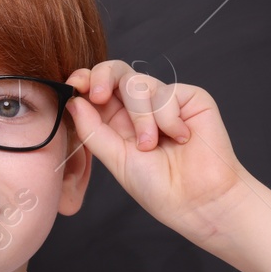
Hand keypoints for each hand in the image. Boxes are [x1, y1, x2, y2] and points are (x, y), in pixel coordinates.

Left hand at [65, 60, 248, 234]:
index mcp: (118, 120)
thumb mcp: (116, 159)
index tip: (74, 86)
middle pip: (116, 72)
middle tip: (98, 96)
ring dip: (141, 117)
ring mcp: (165, 100)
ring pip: (138, 84)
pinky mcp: (190, 98)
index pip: (98, 88)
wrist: (197, 199)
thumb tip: (73, 101)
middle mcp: (140, 107)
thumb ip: (93, 130)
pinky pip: (167, 93)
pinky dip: (168, 118)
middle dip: (103, 78)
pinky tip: (182, 138)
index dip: (85, 80)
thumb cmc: (158, 186)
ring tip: (151, 145)